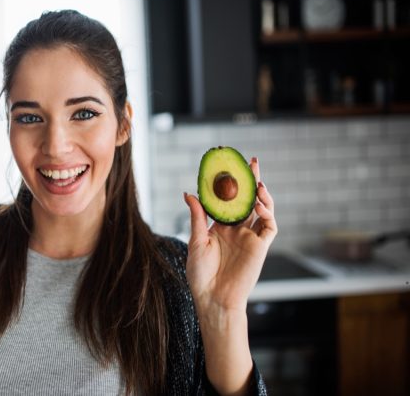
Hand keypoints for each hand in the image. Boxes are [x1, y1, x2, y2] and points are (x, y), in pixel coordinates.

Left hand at [184, 157, 276, 313]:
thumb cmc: (200, 274)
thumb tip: (189, 193)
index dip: (230, 184)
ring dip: (262, 194)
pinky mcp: (261, 247)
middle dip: (251, 181)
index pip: (228, 200)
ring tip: (257, 180)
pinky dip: (267, 213)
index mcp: (220, 227)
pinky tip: (259, 204)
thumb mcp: (196, 241)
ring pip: (262, 209)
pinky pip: (269, 226)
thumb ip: (197, 216)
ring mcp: (250, 237)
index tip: (227, 167)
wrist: (213, 298)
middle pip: (247, 200)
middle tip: (251, 162)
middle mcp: (237, 229)